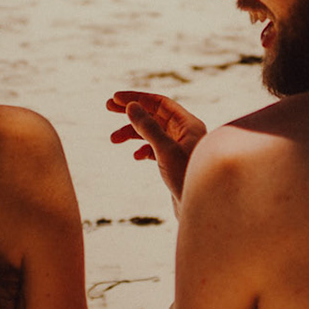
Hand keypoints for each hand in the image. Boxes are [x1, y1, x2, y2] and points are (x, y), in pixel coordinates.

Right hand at [106, 90, 205, 204]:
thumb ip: (148, 127)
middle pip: (154, 115)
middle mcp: (186, 133)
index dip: (137, 98)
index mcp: (188, 124)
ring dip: (132, 133)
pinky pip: (155, 149)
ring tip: (113, 139)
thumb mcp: (165, 150)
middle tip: (108, 107)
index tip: (115, 98)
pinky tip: (135, 156)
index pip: (159, 103)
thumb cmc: (187, 178)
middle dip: (132, 112)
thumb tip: (132, 106)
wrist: (200, 209)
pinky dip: (143, 149)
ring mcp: (180, 148)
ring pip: (152, 133)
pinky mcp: (175, 163)